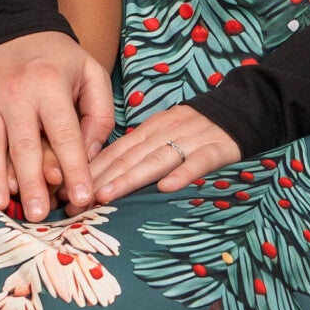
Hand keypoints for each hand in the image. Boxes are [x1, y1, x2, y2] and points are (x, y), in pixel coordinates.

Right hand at [0, 32, 115, 220]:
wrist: (5, 22)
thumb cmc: (54, 57)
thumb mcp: (89, 72)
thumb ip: (98, 112)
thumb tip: (89, 153)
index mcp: (51, 85)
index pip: (65, 134)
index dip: (74, 168)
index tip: (82, 198)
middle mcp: (17, 91)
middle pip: (25, 144)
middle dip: (32, 183)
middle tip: (37, 215)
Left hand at [87, 103, 237, 204]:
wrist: (243, 108)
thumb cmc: (197, 130)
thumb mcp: (164, 133)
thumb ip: (138, 152)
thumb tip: (101, 179)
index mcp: (151, 130)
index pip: (115, 151)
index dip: (90, 170)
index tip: (66, 190)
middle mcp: (166, 133)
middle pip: (129, 156)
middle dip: (100, 179)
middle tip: (75, 200)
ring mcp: (191, 140)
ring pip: (157, 159)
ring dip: (130, 178)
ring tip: (107, 195)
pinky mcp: (218, 148)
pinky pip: (199, 161)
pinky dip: (183, 173)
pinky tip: (167, 187)